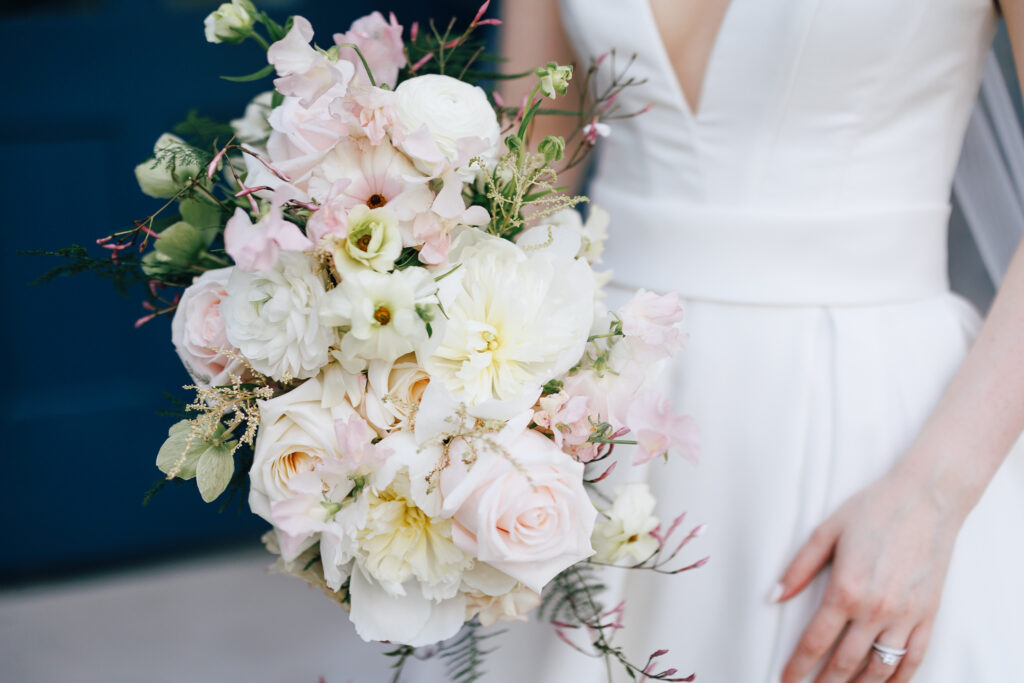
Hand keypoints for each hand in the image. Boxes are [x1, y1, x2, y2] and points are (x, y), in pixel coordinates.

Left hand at [775, 472, 964, 682]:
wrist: (926, 498)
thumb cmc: (873, 510)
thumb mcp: (826, 532)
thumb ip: (798, 568)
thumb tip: (772, 596)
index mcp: (845, 589)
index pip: (815, 641)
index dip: (798, 666)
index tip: (786, 680)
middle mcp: (875, 609)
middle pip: (845, 663)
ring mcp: (906, 615)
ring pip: (880, 669)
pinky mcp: (928, 615)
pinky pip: (913, 658)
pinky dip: (898, 679)